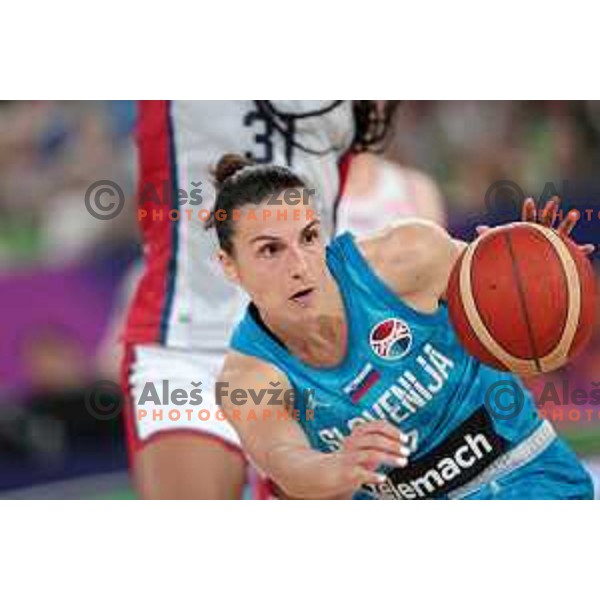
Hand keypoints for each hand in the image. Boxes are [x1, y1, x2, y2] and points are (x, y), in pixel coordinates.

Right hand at [322, 420, 410, 497]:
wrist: (327, 473)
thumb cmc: (352, 459)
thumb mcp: (364, 446)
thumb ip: (380, 442)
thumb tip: (404, 442)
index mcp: (358, 433)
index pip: (377, 425)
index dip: (393, 430)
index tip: (405, 438)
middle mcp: (353, 442)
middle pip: (375, 438)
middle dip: (393, 445)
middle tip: (407, 451)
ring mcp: (349, 457)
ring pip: (370, 454)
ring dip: (389, 458)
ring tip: (403, 462)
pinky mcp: (347, 472)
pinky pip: (361, 473)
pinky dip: (373, 475)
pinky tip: (383, 478)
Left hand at [476, 196, 594, 255]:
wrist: (528, 267)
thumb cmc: (515, 254)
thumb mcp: (503, 244)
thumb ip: (492, 235)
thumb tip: (477, 229)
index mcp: (528, 232)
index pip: (528, 219)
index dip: (528, 210)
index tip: (528, 200)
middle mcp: (543, 235)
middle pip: (547, 220)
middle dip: (550, 210)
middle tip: (554, 199)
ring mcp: (554, 243)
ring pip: (562, 232)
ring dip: (568, 222)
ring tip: (574, 213)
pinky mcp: (563, 254)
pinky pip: (575, 252)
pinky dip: (582, 250)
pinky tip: (590, 247)